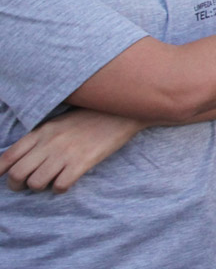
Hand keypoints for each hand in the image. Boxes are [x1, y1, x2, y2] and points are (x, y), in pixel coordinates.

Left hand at [0, 108, 144, 192]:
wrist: (121, 111)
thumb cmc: (90, 116)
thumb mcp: (59, 122)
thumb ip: (40, 137)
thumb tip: (23, 156)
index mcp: (41, 131)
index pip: (8, 156)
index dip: (0, 172)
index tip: (3, 177)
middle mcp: (49, 143)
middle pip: (18, 174)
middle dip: (17, 186)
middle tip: (25, 186)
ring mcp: (65, 153)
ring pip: (36, 183)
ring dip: (39, 187)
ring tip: (49, 182)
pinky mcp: (82, 162)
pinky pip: (60, 186)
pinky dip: (60, 188)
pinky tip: (67, 180)